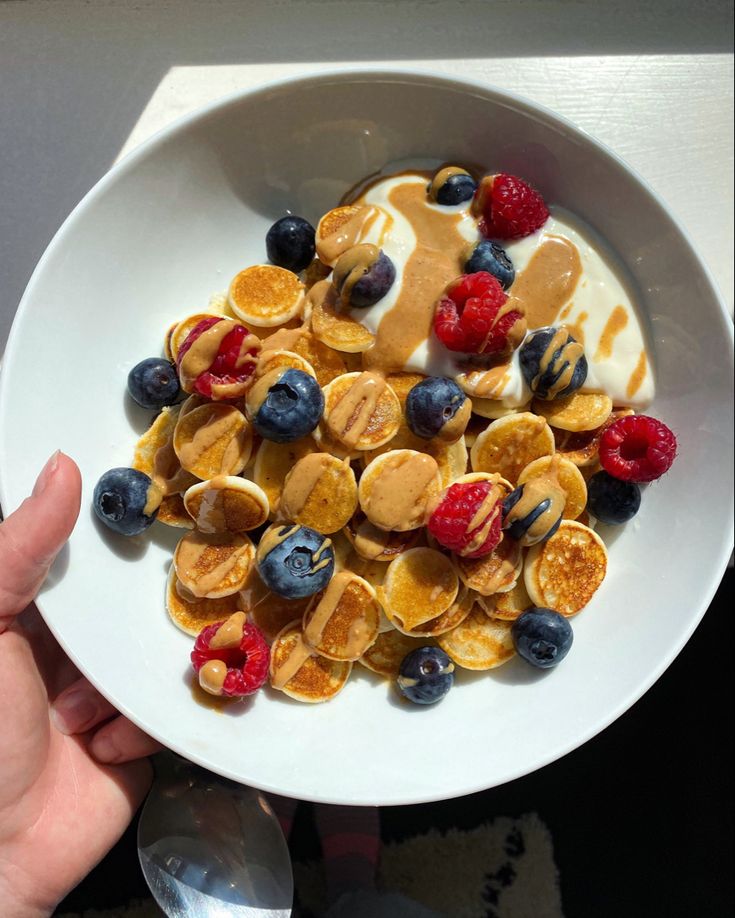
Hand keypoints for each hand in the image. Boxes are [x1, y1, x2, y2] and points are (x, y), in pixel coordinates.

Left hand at [0, 452, 161, 916]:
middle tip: (154, 602)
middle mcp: (81, 646)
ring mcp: (114, 691)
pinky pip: (170, 710)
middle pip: (138, 602)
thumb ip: (17, 549)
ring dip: (124, 683)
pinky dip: (137, 727)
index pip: (95, 556)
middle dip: (142, 611)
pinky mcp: (144, 736)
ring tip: (79, 712)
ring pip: (160, 654)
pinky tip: (98, 745)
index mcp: (41, 612)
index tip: (168, 502)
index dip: (126, 532)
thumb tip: (63, 467)